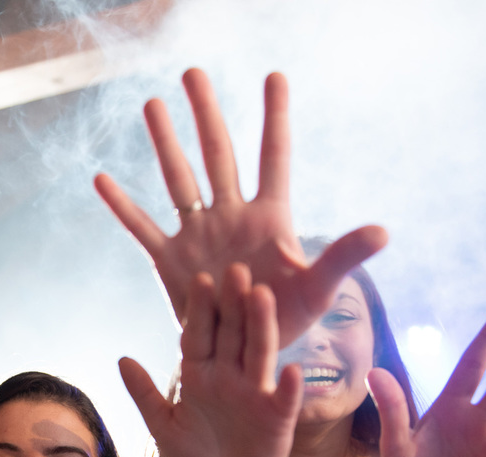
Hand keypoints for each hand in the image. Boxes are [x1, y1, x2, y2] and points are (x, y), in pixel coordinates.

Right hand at [95, 68, 387, 344]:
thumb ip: (344, 256)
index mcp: (270, 217)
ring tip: (152, 104)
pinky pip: (143, 228)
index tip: (275, 77)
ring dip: (165, 143)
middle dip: (207, 115)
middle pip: (218, 155)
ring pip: (179, 180)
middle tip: (193, 73)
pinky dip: (122, 206)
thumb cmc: (285, 318)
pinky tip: (101, 179)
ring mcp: (199, 234)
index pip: (273, 157)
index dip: (275, 118)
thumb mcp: (319, 288)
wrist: (243, 354)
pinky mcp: (171, 261)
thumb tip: (384, 231)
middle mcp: (231, 215)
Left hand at [120, 263, 303, 456]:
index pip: (199, 335)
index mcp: (201, 371)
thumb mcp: (164, 426)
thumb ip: (145, 394)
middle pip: (232, 333)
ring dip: (262, 326)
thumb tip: (122, 359)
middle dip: (233, 303)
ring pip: (259, 353)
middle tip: (235, 269)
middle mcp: (230, 374)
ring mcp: (256, 391)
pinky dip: (290, 386)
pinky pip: (284, 399)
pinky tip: (294, 370)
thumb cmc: (197, 451)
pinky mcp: (279, 415)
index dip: (200, 310)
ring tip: (263, 296)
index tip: (200, 279)